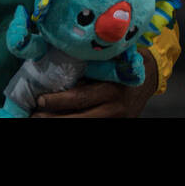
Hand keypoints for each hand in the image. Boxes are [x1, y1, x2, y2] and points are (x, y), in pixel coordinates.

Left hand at [31, 47, 158, 117]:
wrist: (151, 75)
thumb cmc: (126, 62)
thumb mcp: (111, 60)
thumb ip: (91, 67)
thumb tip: (58, 70)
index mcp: (113, 89)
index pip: (80, 98)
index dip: (58, 100)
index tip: (39, 98)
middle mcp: (115, 108)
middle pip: (79, 118)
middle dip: (53, 117)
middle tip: (33, 114)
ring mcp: (117, 119)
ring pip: (84, 124)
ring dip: (60, 122)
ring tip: (41, 118)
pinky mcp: (118, 124)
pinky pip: (92, 124)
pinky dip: (75, 120)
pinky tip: (60, 118)